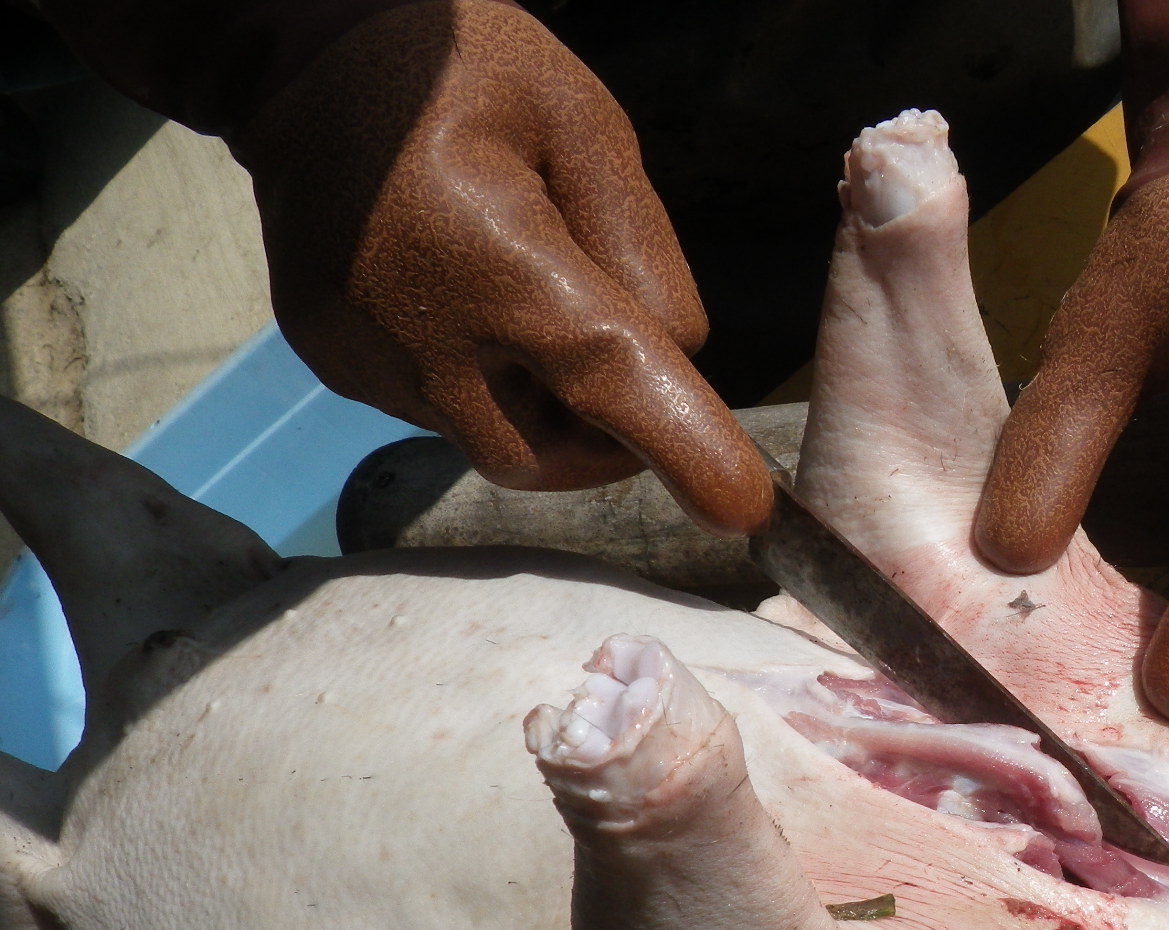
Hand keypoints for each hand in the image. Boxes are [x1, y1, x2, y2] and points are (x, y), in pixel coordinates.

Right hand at [233, 0, 770, 530]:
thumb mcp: (585, 125)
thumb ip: (642, 252)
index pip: (604, 377)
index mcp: (493, 255)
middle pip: (545, 454)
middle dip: (606, 442)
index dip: (681, 446)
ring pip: (493, 437)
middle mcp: (418, 328)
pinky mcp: (338, 366)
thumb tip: (676, 360)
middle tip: (632, 374)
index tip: (741, 507)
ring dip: (538, 402)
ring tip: (524, 293)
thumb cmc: (462, 74)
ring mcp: (365, 357)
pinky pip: (439, 409)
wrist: (301, 58)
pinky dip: (479, 378)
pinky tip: (464, 295)